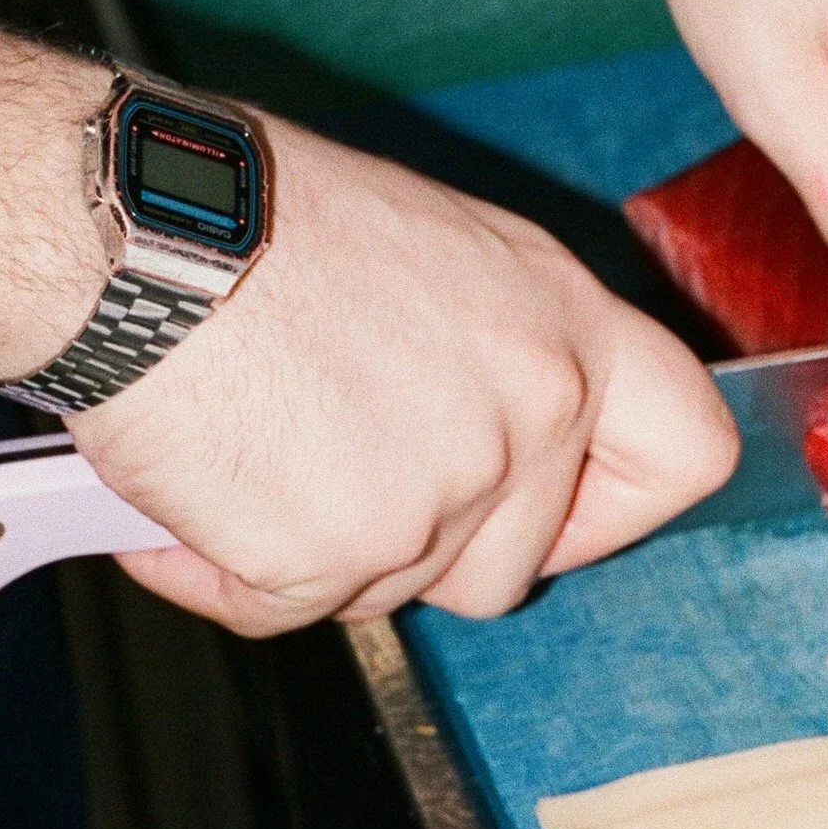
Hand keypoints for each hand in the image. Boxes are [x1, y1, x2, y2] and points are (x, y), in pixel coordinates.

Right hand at [68, 119, 737, 635]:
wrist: (140, 232)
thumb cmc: (257, 217)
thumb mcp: (441, 254)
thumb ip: (499, 352)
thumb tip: (497, 428)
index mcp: (567, 326)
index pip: (688, 452)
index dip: (615, 506)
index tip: (553, 508)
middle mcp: (533, 410)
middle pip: (512, 566)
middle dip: (421, 545)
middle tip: (336, 467)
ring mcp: (445, 491)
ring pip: (397, 593)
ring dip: (316, 549)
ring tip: (253, 448)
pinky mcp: (342, 552)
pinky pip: (286, 611)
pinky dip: (224, 572)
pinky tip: (190, 489)